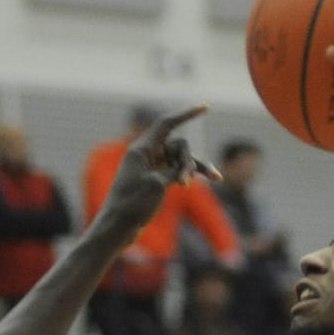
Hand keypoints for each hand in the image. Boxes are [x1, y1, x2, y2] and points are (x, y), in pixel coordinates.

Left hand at [100, 105, 219, 233]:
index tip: (206, 107)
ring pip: (181, 159)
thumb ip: (175, 171)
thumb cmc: (133, 204)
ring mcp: (152, 167)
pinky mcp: (156, 179)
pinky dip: (190, 175)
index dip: (186, 114)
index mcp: (142, 149)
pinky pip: (178, 171)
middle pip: (179, 146)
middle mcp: (147, 154)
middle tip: (186, 182)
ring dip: (194, 169)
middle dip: (189, 160)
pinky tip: (212, 178)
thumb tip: (185, 169)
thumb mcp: (158, 184)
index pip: (166, 123)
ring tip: (215, 179)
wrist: (118, 227)